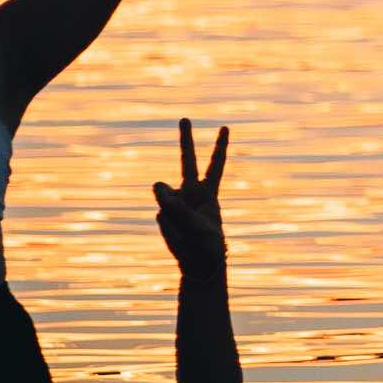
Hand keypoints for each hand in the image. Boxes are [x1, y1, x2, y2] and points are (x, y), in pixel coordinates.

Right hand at [153, 117, 230, 271]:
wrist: (198, 264)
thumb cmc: (207, 245)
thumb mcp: (197, 226)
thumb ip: (177, 205)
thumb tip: (156, 186)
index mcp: (209, 193)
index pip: (216, 165)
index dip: (220, 147)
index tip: (225, 127)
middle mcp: (192, 192)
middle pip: (188, 161)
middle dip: (186, 139)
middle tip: (185, 118)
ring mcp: (176, 202)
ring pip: (165, 195)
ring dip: (171, 209)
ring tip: (184, 229)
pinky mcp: (164, 215)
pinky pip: (162, 215)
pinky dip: (169, 226)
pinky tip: (177, 235)